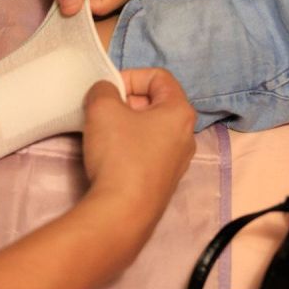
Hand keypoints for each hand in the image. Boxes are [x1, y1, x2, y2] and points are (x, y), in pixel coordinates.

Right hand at [80, 69, 195, 219]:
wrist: (123, 212)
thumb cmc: (119, 153)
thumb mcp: (102, 108)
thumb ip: (103, 89)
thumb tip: (106, 93)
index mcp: (180, 112)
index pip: (159, 77)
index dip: (131, 76)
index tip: (109, 90)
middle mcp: (186, 135)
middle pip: (155, 103)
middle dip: (126, 101)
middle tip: (102, 110)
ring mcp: (178, 162)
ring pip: (150, 128)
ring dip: (126, 124)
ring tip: (104, 133)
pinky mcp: (164, 182)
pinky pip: (148, 151)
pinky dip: (130, 146)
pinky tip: (111, 157)